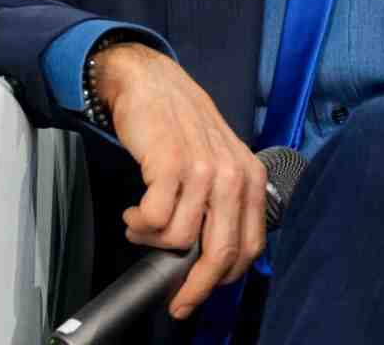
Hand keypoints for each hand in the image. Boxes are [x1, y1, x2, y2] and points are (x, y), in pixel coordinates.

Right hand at [99, 43, 268, 320]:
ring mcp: (201, 169)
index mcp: (248, 178)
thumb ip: (222, 204)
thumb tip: (209, 258)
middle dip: (194, 286)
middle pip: (219, 252)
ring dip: (153, 241)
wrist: (151, 83)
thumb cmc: (181, 125)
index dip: (223, 278)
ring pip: (179, 238)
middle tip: (175, 301)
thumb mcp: (217, 161)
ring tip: (141, 223)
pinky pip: (154, 219)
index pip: (248, 246)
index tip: (201, 292)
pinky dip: (139, 224)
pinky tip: (134, 211)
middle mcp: (231, 175)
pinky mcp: (169, 164)